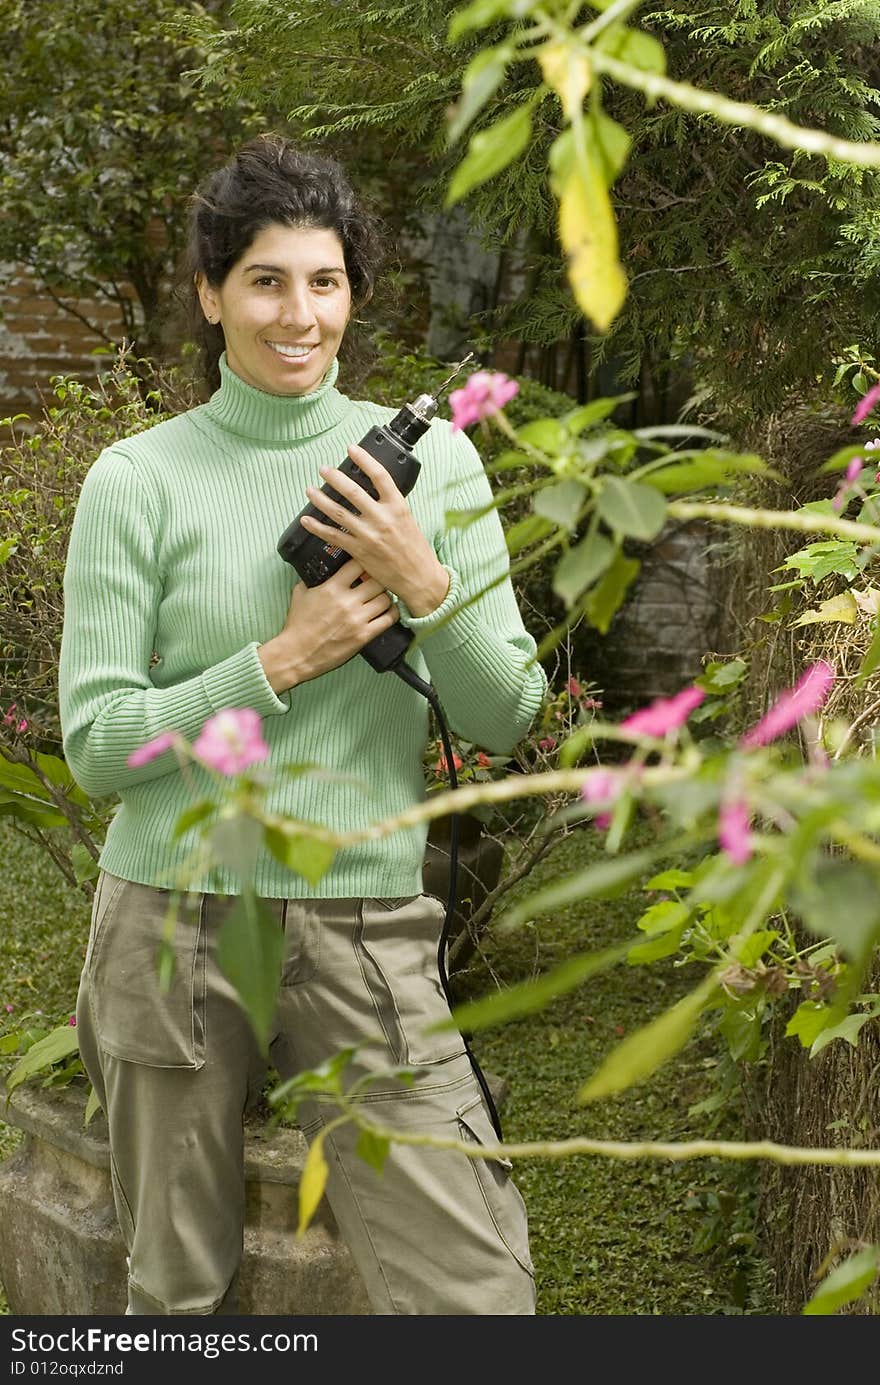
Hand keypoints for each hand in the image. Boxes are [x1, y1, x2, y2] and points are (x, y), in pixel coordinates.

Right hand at [258, 557, 399, 691]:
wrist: (297, 654)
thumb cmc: (298, 626)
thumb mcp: (300, 594)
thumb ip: (312, 579)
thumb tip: (320, 570)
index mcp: (332, 588)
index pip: (357, 564)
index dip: (364, 562)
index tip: (365, 565)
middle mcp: (347, 602)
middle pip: (377, 581)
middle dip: (378, 580)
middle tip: (377, 582)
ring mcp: (357, 619)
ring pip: (386, 599)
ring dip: (386, 597)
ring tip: (382, 598)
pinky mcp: (364, 636)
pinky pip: (388, 619)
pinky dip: (391, 613)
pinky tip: (387, 612)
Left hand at [299, 443, 449, 616]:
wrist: (418, 577)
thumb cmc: (414, 548)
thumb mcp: (407, 519)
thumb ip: (389, 505)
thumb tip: (372, 490)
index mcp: (398, 506)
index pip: (379, 476)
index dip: (364, 460)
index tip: (352, 449)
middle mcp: (383, 518)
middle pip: (353, 491)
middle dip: (335, 478)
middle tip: (323, 469)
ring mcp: (369, 535)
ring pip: (339, 512)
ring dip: (321, 499)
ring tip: (310, 490)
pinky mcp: (359, 551)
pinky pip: (333, 536)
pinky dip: (317, 527)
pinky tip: (306, 520)